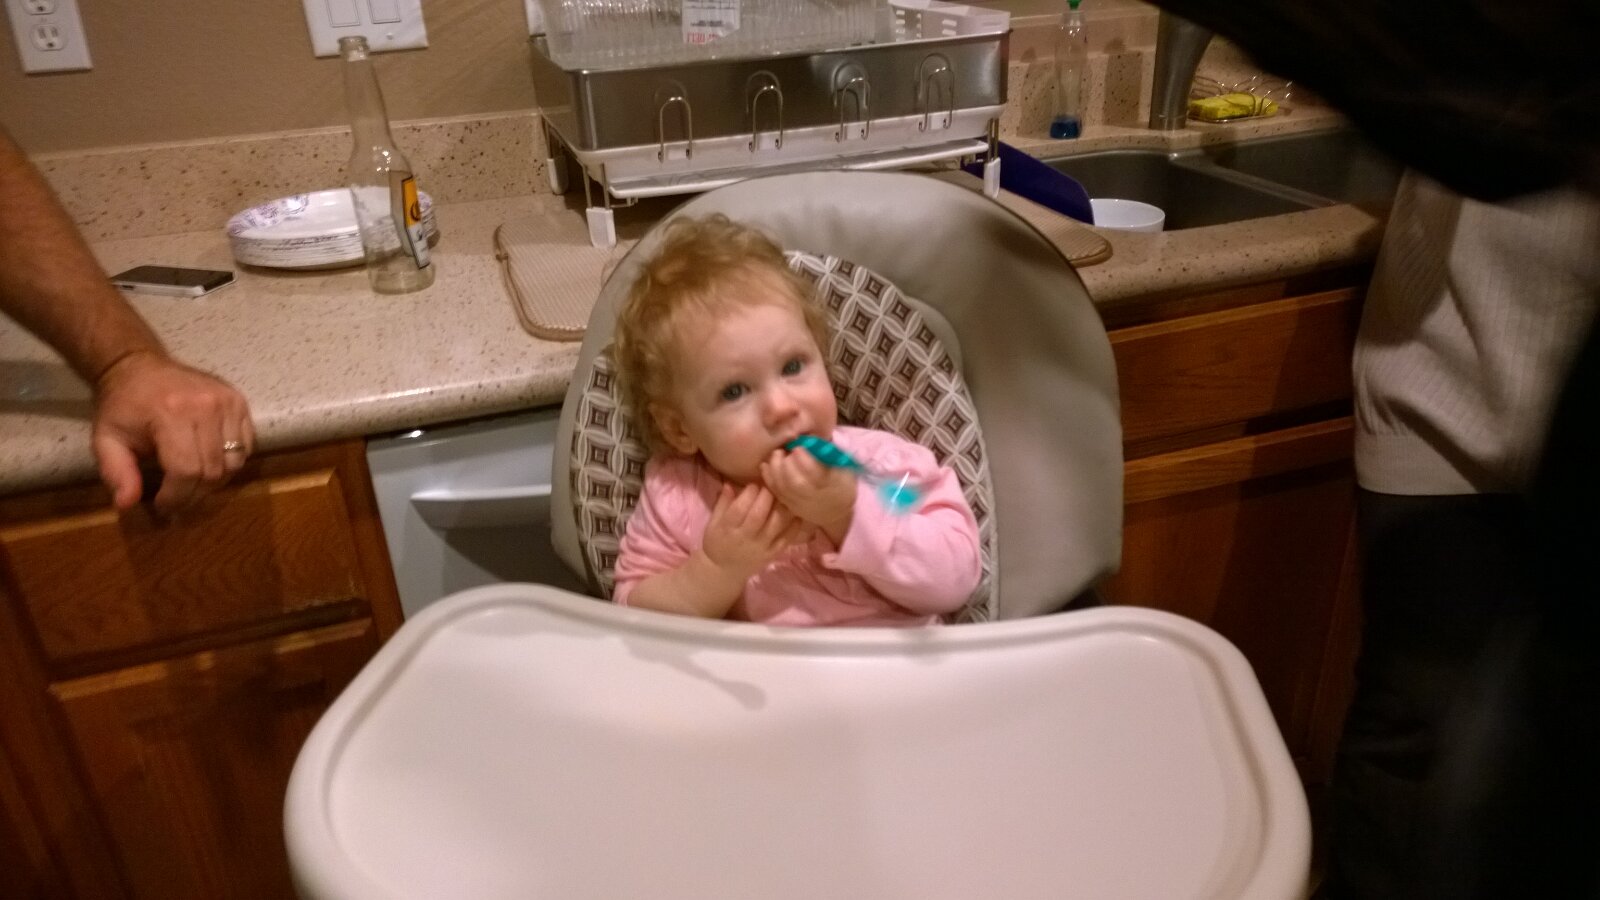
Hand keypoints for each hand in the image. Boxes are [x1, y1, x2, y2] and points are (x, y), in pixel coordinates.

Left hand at [91, 350, 254, 512]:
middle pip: (213, 471)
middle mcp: (206, 406)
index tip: (163, 507)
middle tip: (178, 499)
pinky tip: (209, 460)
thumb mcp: (106, 439)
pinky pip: (246, 446)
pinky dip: (231, 461)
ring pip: (234, 462)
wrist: (139, 366)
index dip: (177, 497)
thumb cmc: (122, 405)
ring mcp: (228, 402)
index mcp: (171, 414)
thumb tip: (127, 504)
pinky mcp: (239, 402)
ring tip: (194, 482)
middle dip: (195, 494)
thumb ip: (116, 472)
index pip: (186, 471)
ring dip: (215, 481)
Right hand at [701, 482, 808, 581]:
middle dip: (767, 495)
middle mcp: (745, 538)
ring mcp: (761, 547)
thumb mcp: (713, 523)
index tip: (754, 483)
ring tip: (784, 494)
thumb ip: (722, 503)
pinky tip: (796, 512)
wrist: (725, 571)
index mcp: (727, 529)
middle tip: (771, 483)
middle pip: (759, 514)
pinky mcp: (773, 554)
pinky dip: (794, 524)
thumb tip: (730, 483)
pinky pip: (787, 538)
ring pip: (775, 524)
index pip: (739, 509)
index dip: (749, 493)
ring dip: (782, 506)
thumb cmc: (717, 543)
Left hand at [760, 447, 855, 545]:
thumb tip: (808, 439)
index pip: (817, 474)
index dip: (804, 459)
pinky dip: (768, 478)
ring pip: (784, 489)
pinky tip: (766, 465)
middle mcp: (817, 497)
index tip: (798, 447)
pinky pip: (776, 493)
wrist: (836, 509)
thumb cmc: (841, 481)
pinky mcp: (791, 507)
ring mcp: (802, 504)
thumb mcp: (843, 466)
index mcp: (834, 484)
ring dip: (775, 469)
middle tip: (784, 450)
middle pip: (796, 483)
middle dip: (786, 463)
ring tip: (777, 454)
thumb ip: (828, 453)